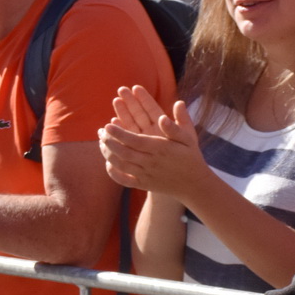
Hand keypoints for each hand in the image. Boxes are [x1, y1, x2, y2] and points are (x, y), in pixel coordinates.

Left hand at [99, 85, 207, 199]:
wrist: (194, 184)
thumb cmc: (190, 156)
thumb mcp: (189, 138)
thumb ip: (178, 124)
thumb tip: (171, 109)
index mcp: (161, 149)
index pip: (135, 140)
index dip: (119, 133)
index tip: (107, 125)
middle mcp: (151, 162)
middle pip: (124, 152)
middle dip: (109, 141)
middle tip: (100, 131)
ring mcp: (146, 175)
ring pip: (121, 164)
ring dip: (107, 153)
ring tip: (100, 142)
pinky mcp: (143, 185)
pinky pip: (123, 180)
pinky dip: (113, 172)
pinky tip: (107, 162)